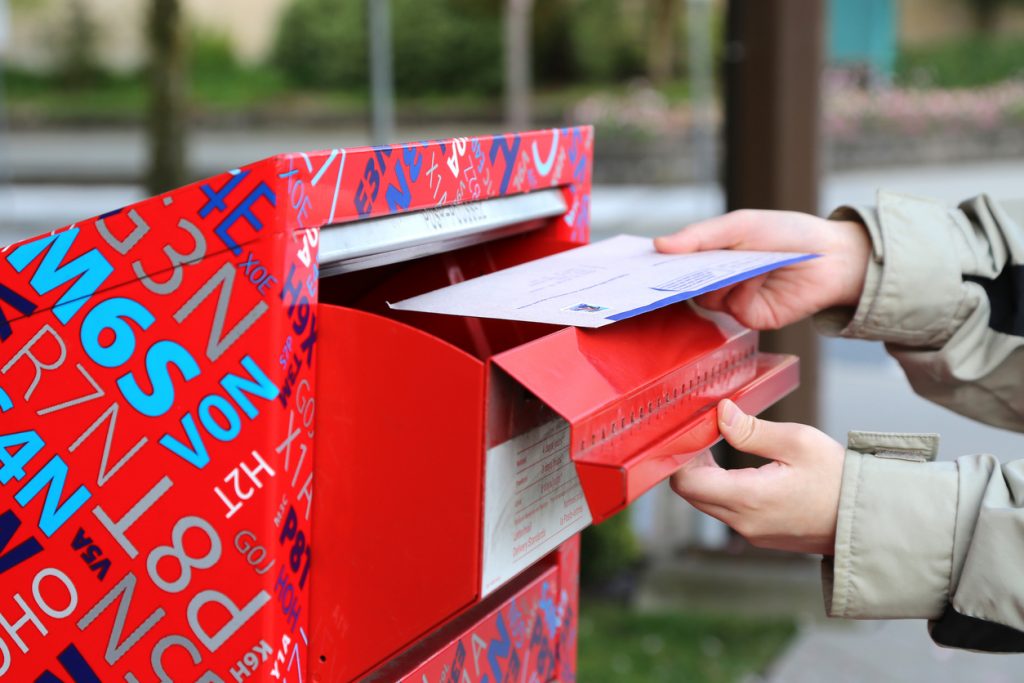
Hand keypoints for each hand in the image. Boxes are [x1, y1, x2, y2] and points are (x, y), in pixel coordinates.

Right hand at [654, 210, 870, 329]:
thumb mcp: (740, 225)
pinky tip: (759, 275)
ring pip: (706, 299)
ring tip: (741, 262)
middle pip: (685, 285)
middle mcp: (719, 281)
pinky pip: (732, 308)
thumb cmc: (787, 233)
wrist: (832, 256)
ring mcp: (734, 301)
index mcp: (713, 256)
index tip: (639, 264)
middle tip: (670, 270)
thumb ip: (700, 236)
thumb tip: (659, 244)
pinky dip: (742, 290)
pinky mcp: (751, 318)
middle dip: (681, 276)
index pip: (676, 264)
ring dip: (720, 279)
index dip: (658, 265)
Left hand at [670, 399, 843, 554]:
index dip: (681, 455)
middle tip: (704, 434)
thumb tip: (720, 414)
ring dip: (706, 476)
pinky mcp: (761, 535)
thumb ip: (752, 430)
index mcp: (748, 499)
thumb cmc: (839, 479)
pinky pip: (727, 512)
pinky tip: (738, 468)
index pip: (686, 482)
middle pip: (692, 494)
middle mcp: (744, 523)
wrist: (872, 519)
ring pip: (707, 503)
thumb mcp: (798, 442)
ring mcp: (752, 533)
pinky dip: (722, 489)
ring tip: (720, 445)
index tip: (693, 432)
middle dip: (690, 463)